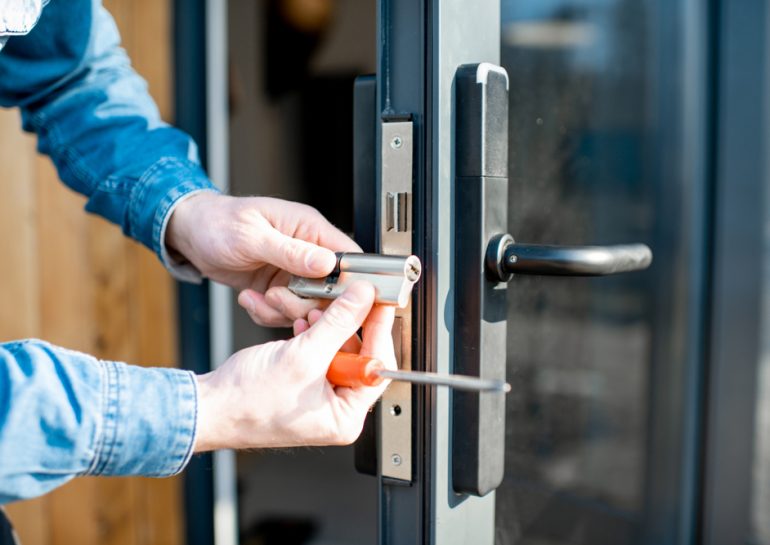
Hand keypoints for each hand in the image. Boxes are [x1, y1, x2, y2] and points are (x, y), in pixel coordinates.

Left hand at [166, 193, 359, 325]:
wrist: (191, 234)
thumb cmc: (218, 222)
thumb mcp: (252, 236)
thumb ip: (291, 251)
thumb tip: (327, 263)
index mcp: (310, 228)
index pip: (349, 257)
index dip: (349, 282)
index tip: (332, 300)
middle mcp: (307, 252)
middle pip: (331, 290)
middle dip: (304, 303)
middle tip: (277, 298)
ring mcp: (294, 273)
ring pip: (308, 306)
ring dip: (281, 310)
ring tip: (258, 297)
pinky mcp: (279, 289)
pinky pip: (285, 313)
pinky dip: (266, 313)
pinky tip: (249, 298)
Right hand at [193, 282, 395, 450]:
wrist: (208, 407)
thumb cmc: (247, 402)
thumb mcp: (303, 356)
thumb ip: (339, 323)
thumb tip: (363, 299)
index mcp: (346, 417)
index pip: (377, 368)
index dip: (379, 331)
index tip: (380, 303)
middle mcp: (336, 410)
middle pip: (360, 356)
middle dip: (348, 326)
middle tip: (350, 299)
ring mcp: (319, 397)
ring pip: (338, 350)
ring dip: (328, 327)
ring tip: (315, 313)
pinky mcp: (304, 384)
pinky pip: (319, 353)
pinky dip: (313, 335)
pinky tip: (303, 325)